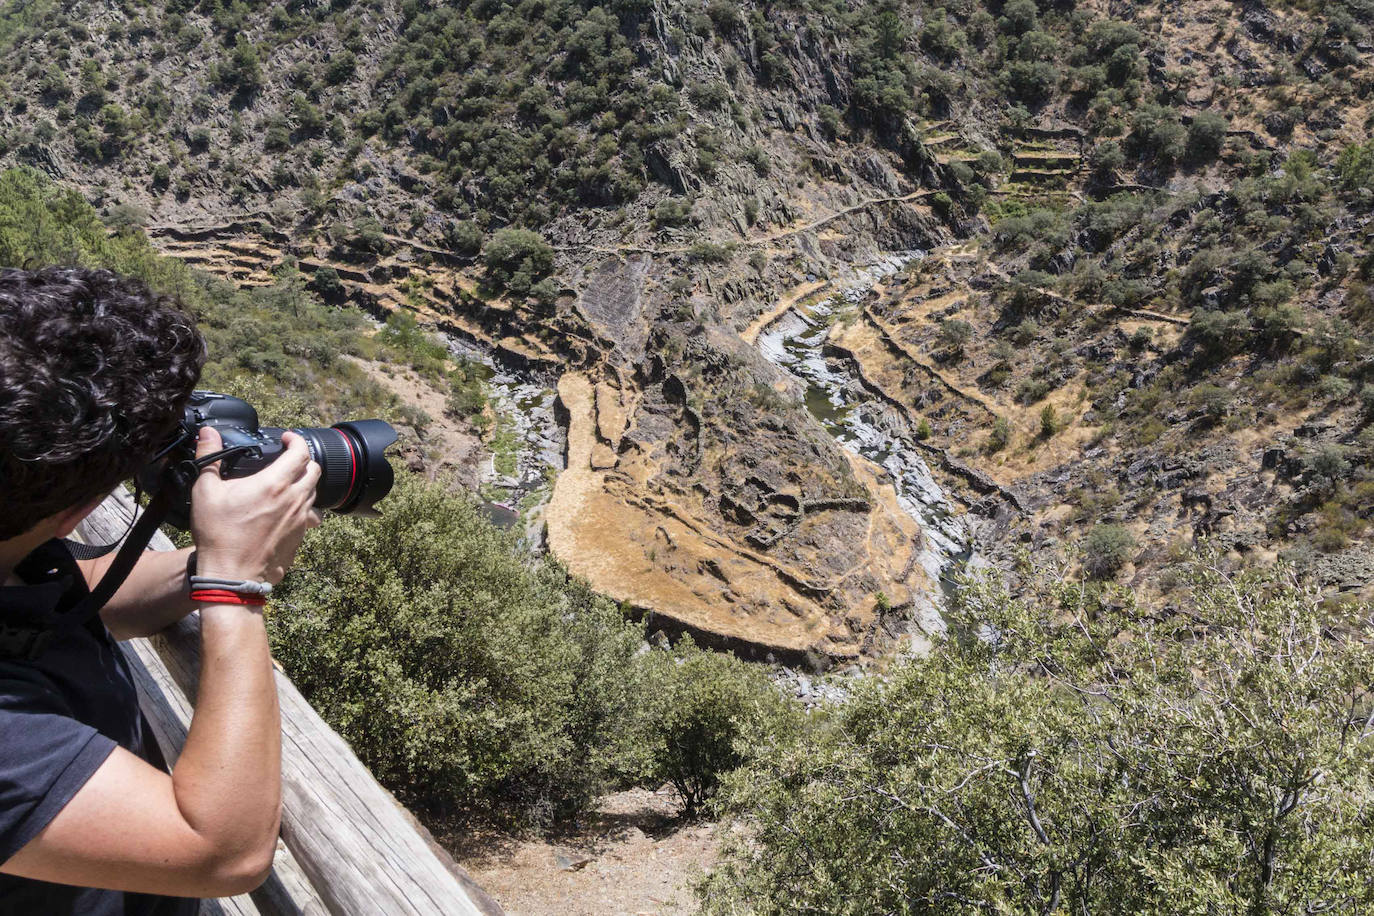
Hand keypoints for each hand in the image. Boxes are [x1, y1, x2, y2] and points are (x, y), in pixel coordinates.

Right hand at [189, 427, 322, 584]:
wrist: (232, 576)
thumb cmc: (219, 534)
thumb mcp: (205, 492)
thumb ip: (209, 457)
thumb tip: (208, 433)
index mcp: (275, 484)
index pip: (302, 452)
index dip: (296, 440)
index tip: (286, 438)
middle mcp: (295, 500)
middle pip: (314, 470)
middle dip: (303, 460)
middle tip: (286, 460)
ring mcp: (301, 520)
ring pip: (313, 493)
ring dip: (303, 483)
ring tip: (284, 484)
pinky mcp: (301, 536)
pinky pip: (309, 515)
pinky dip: (301, 507)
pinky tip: (284, 510)